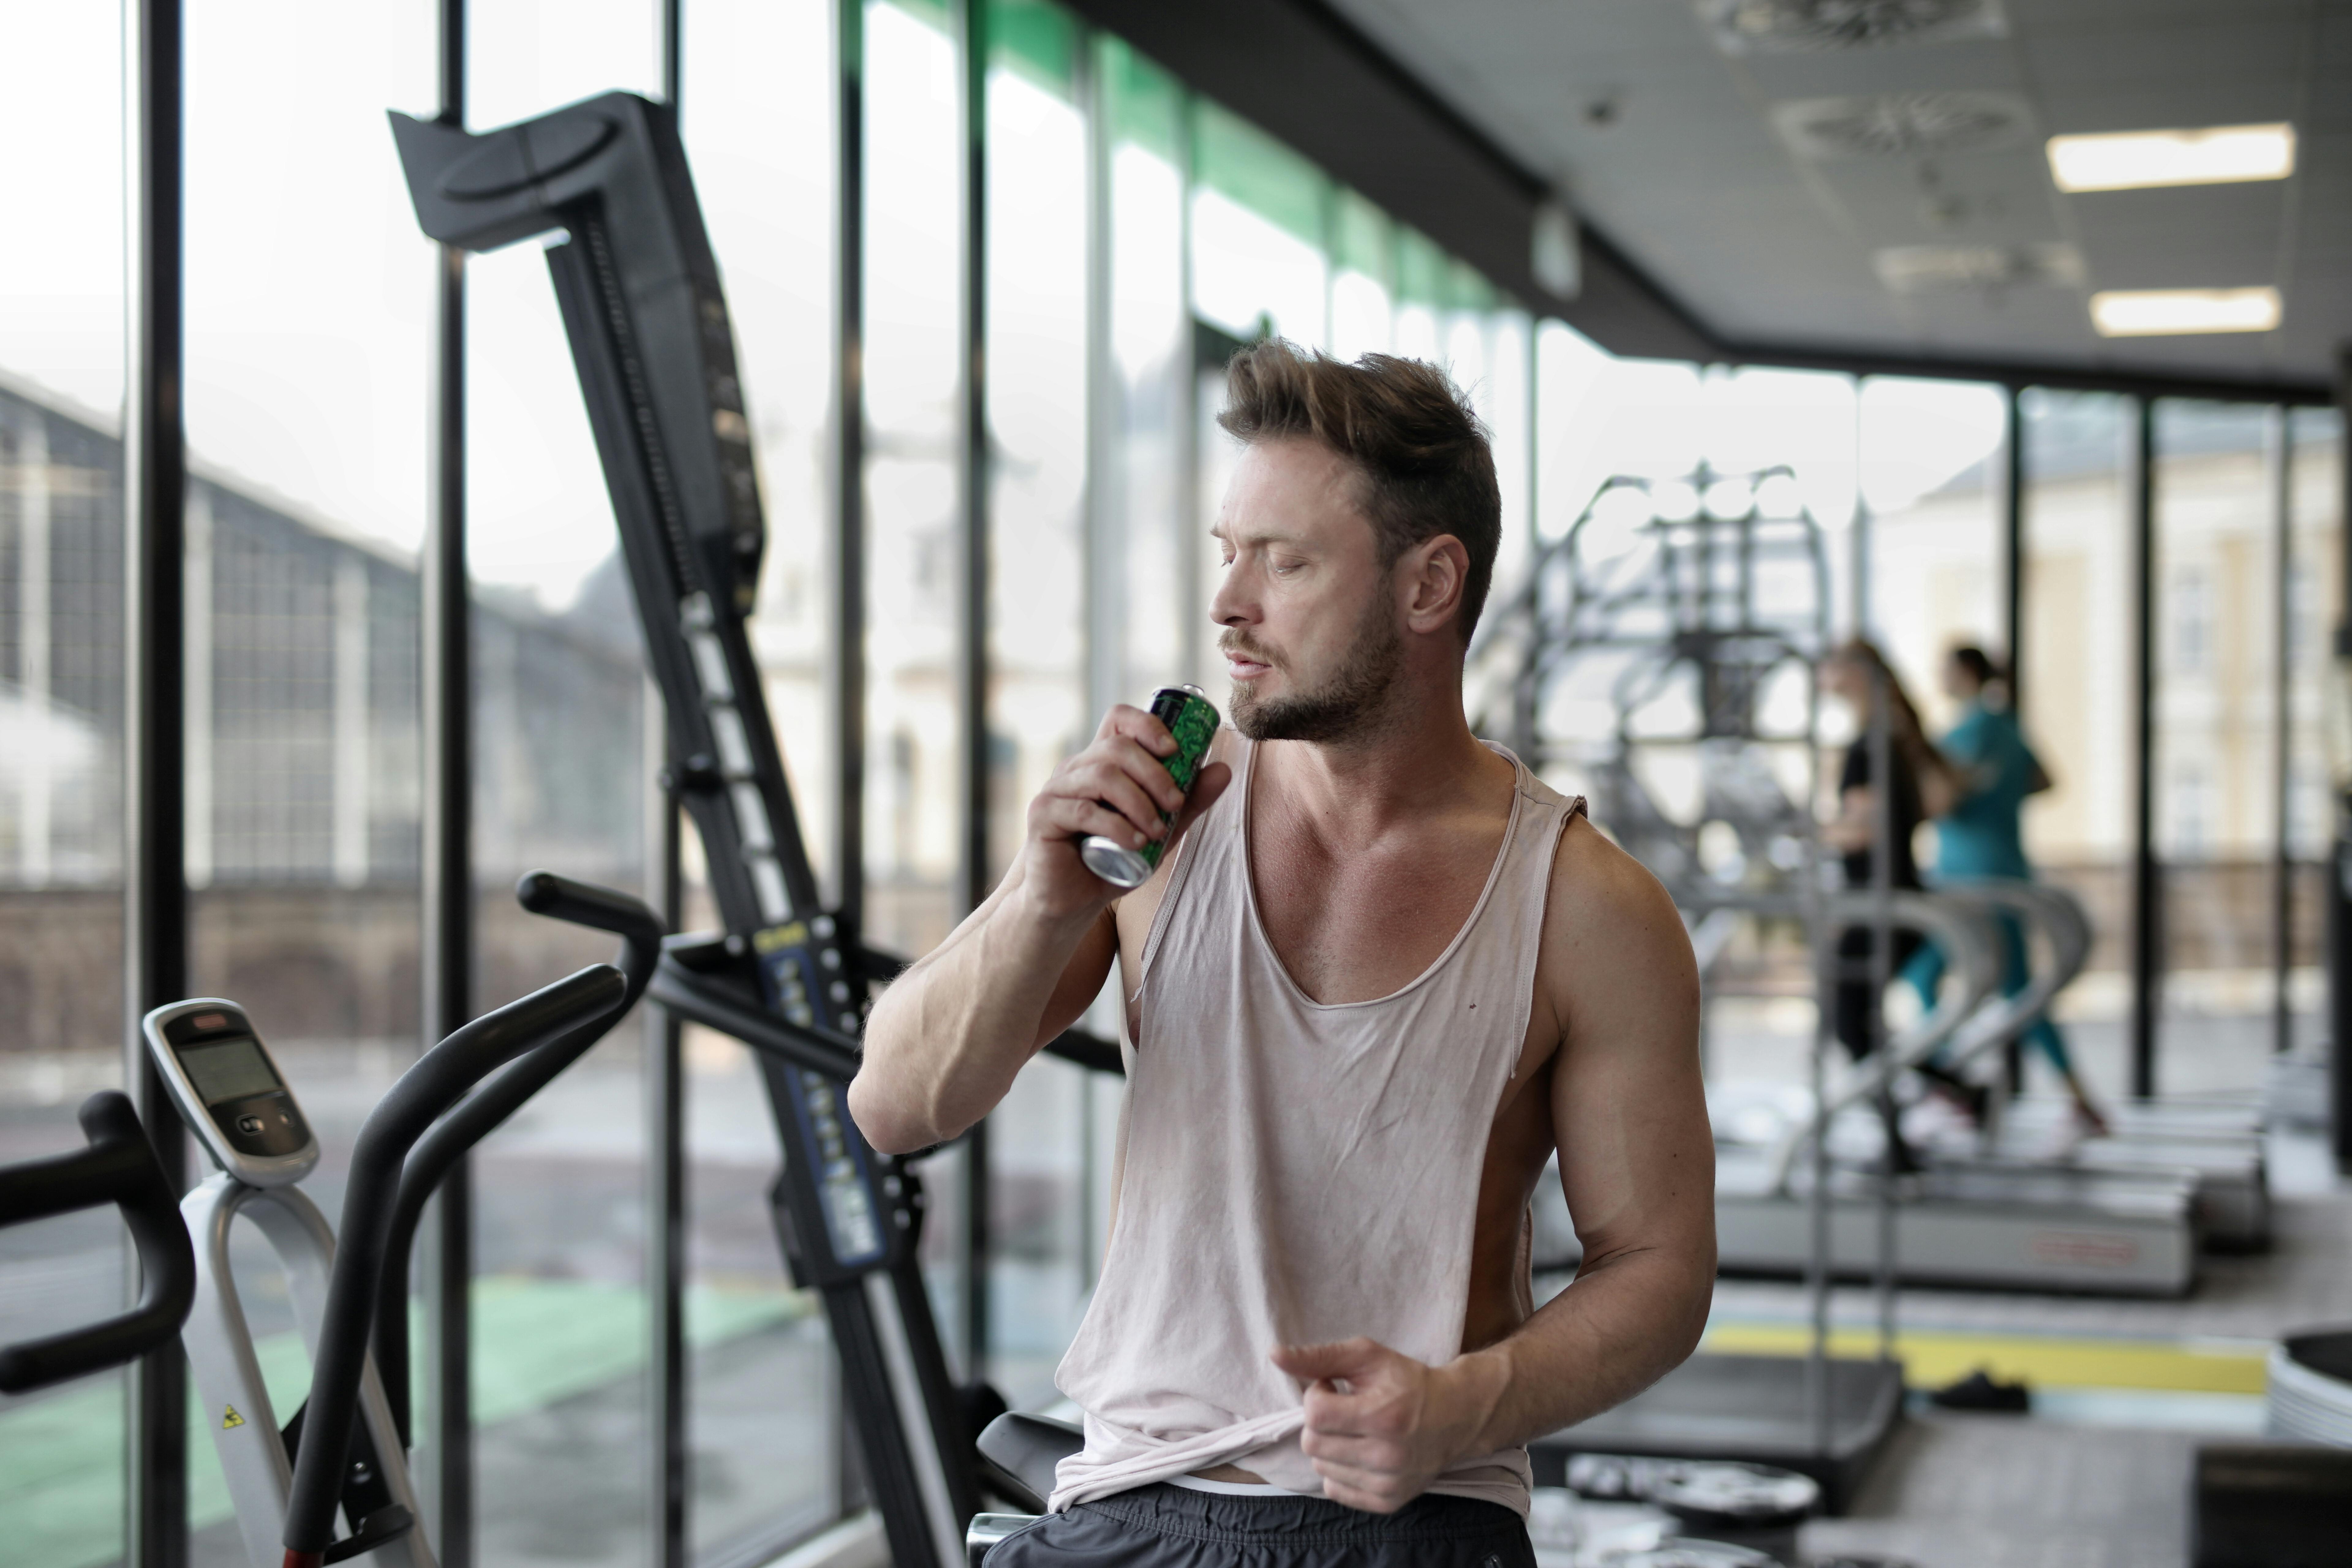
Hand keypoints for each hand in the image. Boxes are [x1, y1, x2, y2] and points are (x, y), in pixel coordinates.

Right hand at [1018, 705, 1230, 920]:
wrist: (1072, 901)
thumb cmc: (1113, 860)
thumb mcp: (1159, 830)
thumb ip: (1187, 803)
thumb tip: (1224, 770)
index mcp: (1101, 762)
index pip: (1120, 720)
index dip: (1148, 725)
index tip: (1175, 750)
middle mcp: (1076, 769)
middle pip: (1116, 747)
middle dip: (1154, 774)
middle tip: (1176, 803)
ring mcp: (1056, 789)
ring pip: (1101, 775)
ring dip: (1138, 801)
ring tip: (1157, 830)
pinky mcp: (1043, 815)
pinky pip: (1082, 810)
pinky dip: (1115, 825)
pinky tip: (1134, 842)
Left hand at [1271, 1338, 1502, 1513]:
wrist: (1455, 1416)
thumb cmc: (1407, 1381)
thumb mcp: (1366, 1356)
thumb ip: (1318, 1356)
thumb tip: (1274, 1355)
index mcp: (1383, 1416)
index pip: (1315, 1415)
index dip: (1316, 1395)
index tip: (1331, 1386)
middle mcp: (1387, 1456)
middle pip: (1313, 1444)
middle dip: (1320, 1421)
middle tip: (1343, 1408)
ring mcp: (1388, 1483)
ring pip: (1320, 1467)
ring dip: (1328, 1445)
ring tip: (1353, 1428)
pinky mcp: (1388, 1502)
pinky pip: (1335, 1489)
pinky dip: (1339, 1469)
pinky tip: (1359, 1451)